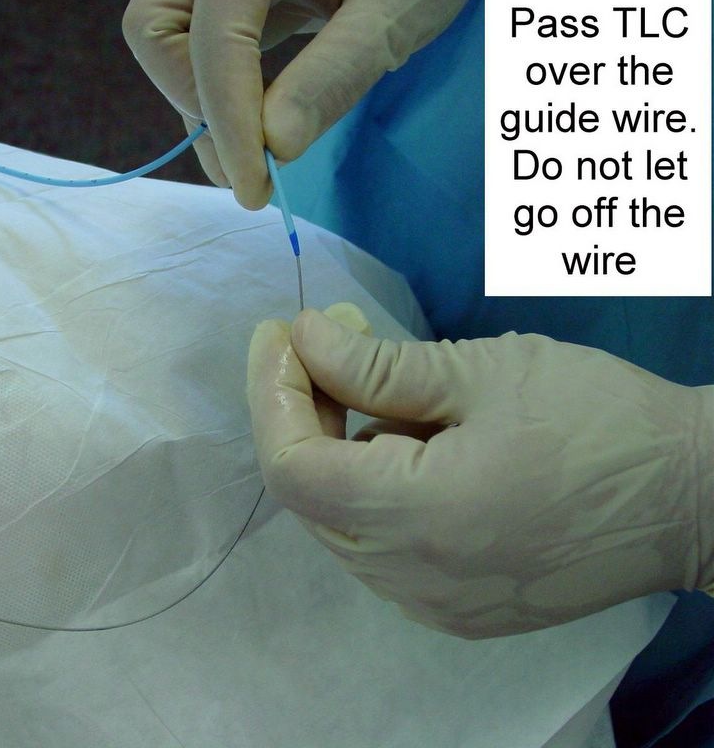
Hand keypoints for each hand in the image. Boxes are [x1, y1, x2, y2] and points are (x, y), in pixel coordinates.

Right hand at [123, 0, 477, 208]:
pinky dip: (221, 91)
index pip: (213, 37)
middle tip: (248, 173)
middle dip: (196, 107)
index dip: (226, 119)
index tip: (253, 186)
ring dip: (203, 107)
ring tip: (255, 161)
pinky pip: (199, 44)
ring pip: (168, 41)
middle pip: (157, 30)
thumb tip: (274, 147)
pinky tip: (260, 127)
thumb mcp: (395, 9)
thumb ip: (335, 73)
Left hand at [246, 306, 713, 637]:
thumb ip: (377, 366)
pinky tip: (411, 442)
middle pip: (310, 496)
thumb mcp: (483, 373)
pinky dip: (374, 487)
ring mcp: (433, 606)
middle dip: (303, 411)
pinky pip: (381, 546)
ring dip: (339, 448)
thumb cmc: (598, 421)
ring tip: (381, 385)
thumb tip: (302, 341)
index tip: (278, 334)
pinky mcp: (456, 609)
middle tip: (330, 342)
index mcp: (419, 521)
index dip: (271, 394)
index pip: (293, 468)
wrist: (694, 497)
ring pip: (341, 522)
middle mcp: (412, 581)